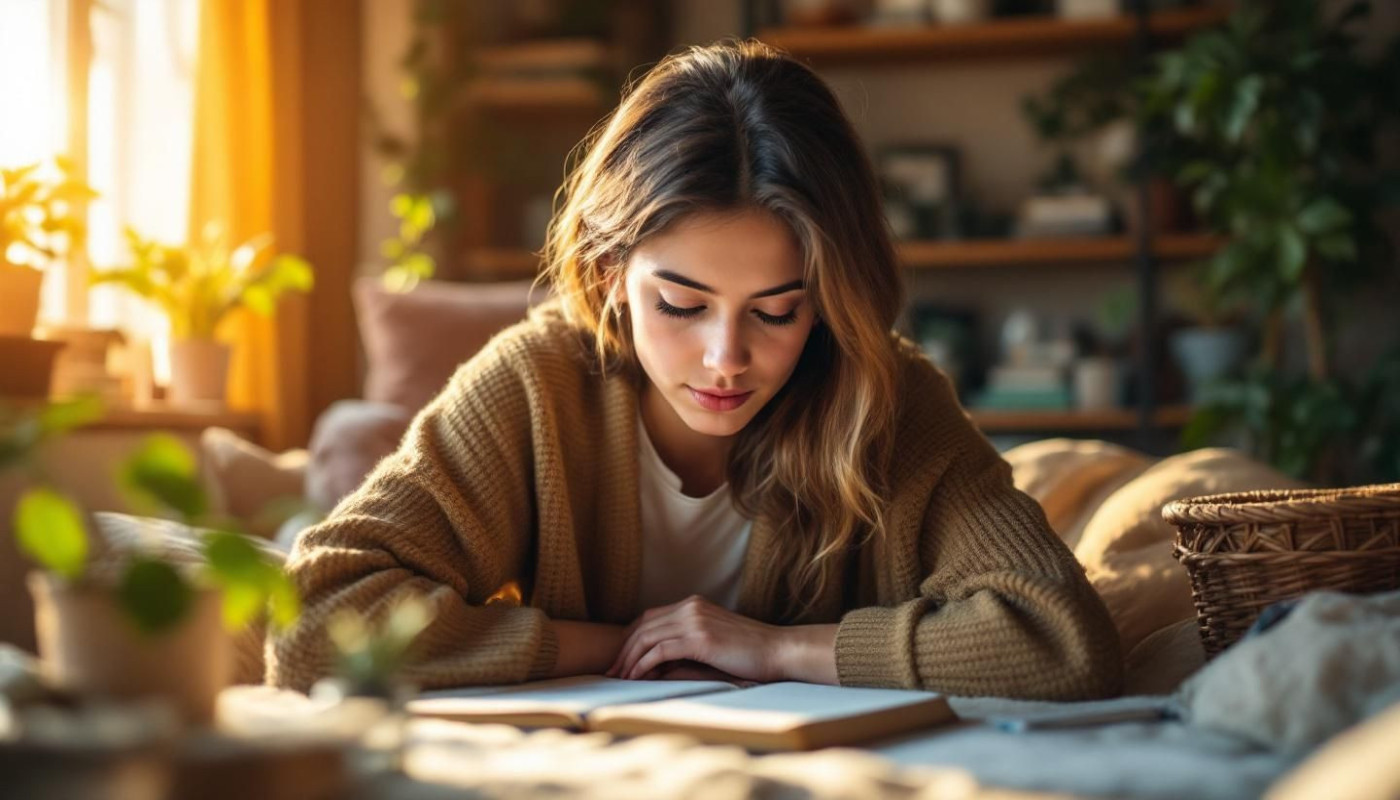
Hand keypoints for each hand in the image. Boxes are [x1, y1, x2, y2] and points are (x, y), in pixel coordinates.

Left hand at [605, 595, 787, 682]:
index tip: (621, 659)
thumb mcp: (712, 646)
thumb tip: (654, 667)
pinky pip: (659, 651)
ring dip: (629, 659)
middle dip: (623, 650)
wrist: (779, 650)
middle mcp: (691, 607)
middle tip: (612, 672)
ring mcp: (695, 620)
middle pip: (643, 626)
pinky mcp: (699, 638)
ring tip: (619, 678)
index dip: (631, 638)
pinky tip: (636, 678)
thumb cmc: (749, 654)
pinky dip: (643, 665)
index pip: (650, 617)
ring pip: (647, 637)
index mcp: (694, 604)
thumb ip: (684, 650)